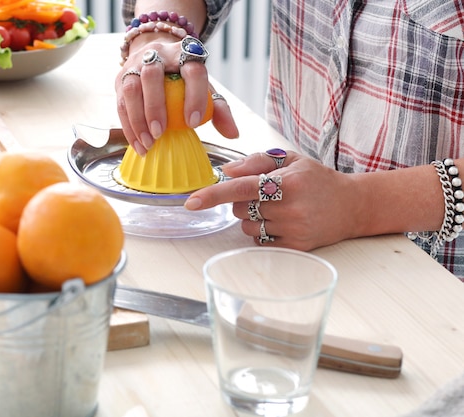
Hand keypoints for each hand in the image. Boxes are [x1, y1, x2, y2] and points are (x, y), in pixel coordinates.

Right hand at [115, 38, 238, 155]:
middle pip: (152, 74)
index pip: (192, 70)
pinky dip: (129, 127)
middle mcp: (157, 53)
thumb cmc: (184, 78)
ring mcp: (135, 64)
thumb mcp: (204, 87)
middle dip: (155, 105)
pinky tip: (138, 145)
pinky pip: (120, 103)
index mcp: (184, 52)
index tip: (194, 123)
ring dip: (138, 119)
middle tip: (161, 133)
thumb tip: (233, 134)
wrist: (156, 57)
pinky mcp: (121, 78)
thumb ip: (219, 109)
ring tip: (148, 143)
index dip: (194, 96)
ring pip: (131, 88)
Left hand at [184, 151, 361, 249]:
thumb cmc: (317, 179)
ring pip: (247, 227)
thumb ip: (256, 161)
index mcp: (287, 182)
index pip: (241, 188)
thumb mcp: (290, 160)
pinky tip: (282, 222)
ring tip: (277, 208)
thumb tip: (225, 171)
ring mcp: (294, 230)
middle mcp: (290, 208)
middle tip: (265, 194)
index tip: (191, 202)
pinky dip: (263, 232)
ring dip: (252, 218)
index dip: (213, 195)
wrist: (353, 205)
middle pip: (239, 209)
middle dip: (242, 202)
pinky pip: (260, 241)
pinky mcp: (296, 247)